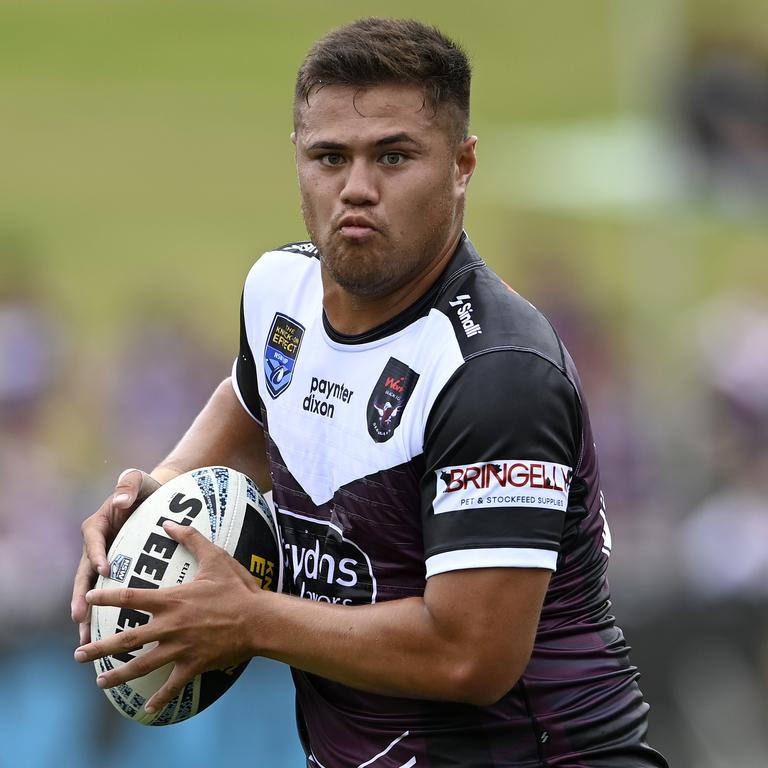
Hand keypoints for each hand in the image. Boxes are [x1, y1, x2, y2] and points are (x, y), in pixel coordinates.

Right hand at [70, 468, 160, 644]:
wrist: (157, 500)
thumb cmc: (147, 489)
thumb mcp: (138, 480)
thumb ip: (129, 484)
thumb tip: (122, 500)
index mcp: (98, 525)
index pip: (94, 540)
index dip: (97, 555)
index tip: (105, 570)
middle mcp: (96, 546)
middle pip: (85, 574)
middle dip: (82, 597)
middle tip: (80, 618)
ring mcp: (104, 562)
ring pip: (92, 591)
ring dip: (88, 615)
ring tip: (87, 638)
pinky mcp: (116, 573)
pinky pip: (108, 595)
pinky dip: (105, 614)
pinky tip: (107, 636)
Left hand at [73, 521, 264, 713]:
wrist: (259, 620)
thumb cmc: (238, 587)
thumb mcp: (216, 558)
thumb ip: (191, 539)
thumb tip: (168, 523)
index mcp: (171, 599)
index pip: (130, 597)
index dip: (106, 598)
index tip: (88, 598)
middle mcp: (170, 626)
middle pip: (126, 639)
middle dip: (99, 648)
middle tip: (79, 654)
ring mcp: (180, 648)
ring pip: (141, 666)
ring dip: (118, 675)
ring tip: (99, 681)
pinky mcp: (194, 665)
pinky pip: (172, 685)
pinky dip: (160, 698)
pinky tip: (147, 709)